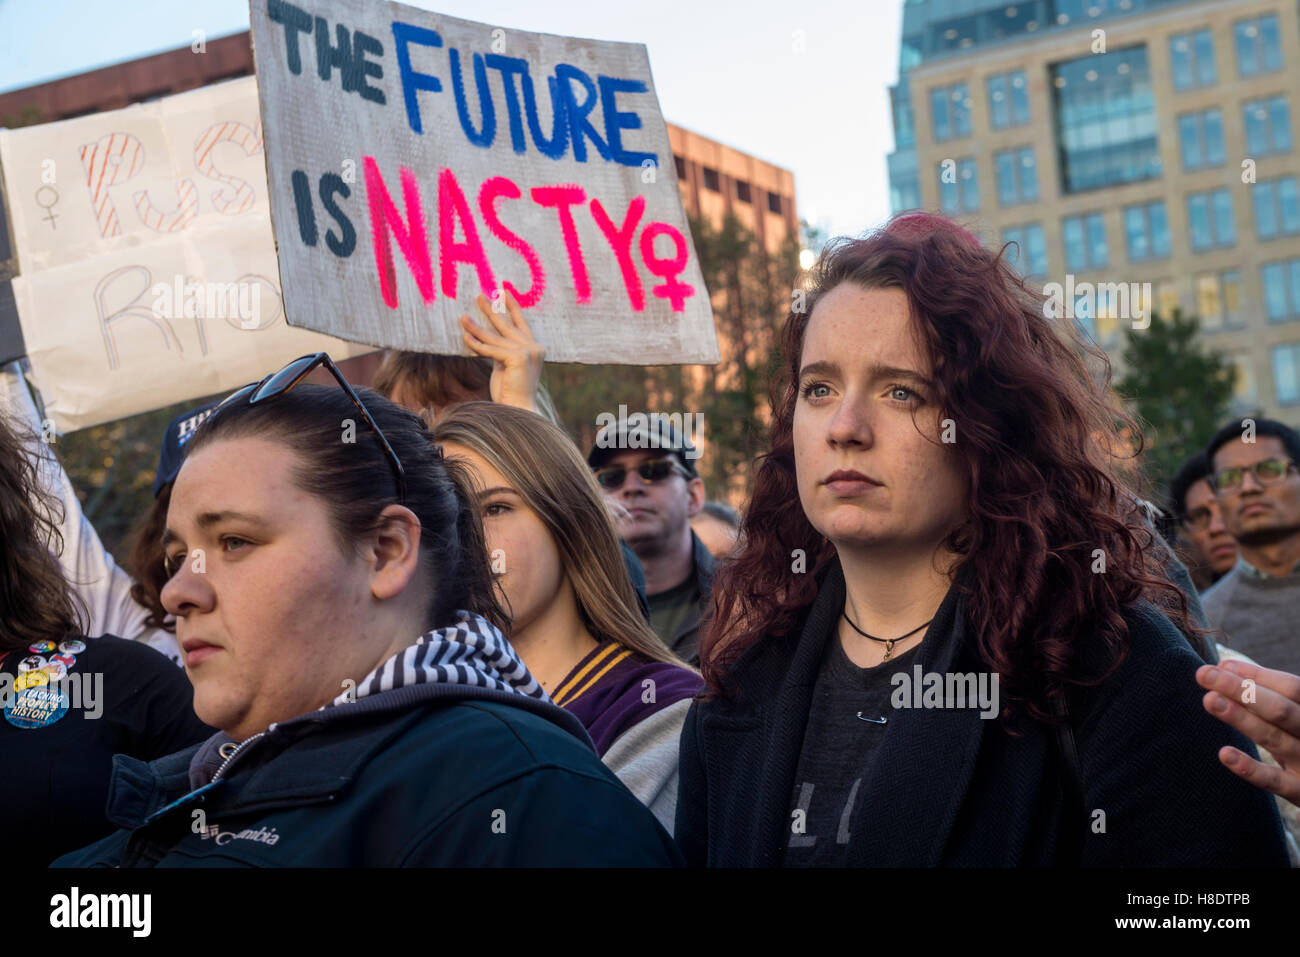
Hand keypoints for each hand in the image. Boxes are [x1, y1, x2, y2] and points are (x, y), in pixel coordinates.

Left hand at [460, 290, 543, 413]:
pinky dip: (477, 344)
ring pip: (495, 337)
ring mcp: (528, 352)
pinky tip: (465, 336)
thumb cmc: (510, 393)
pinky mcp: (518, 358)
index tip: (504, 293)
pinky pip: (491, 349)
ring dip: (477, 326)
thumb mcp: (506, 366)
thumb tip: (485, 338)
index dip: (512, 308)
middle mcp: (535, 348)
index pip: (521, 324)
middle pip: (508, 325)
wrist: (519, 411)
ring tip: (463, 317)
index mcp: (535, 349)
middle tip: (480, 296)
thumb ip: (501, 351)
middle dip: (492, 310)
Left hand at [1196, 659, 1299, 812]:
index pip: (1292, 688)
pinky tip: (1224, 754)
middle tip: (1204, 674)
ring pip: (1275, 740)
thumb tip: (1225, 668)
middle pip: (1281, 710)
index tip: (1222, 666)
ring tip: (1210, 700)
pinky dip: (1251, 770)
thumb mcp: (1295, 717)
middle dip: (1242, 690)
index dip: (1258, 675)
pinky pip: (1275, 782)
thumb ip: (1266, 693)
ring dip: (1242, 719)